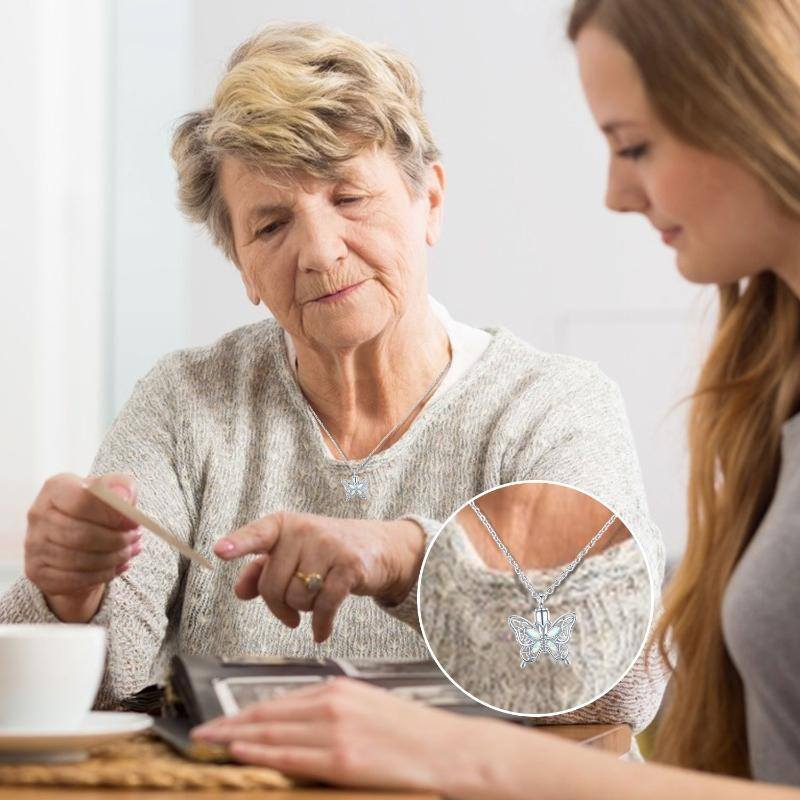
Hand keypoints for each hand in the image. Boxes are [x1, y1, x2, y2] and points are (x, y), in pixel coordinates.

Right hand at [24, 473, 142, 621]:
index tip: (134, 521)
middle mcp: (38, 514)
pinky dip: (102, 575)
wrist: (74, 536)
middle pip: (82, 534)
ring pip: (80, 560)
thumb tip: (125, 497)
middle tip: (134, 539)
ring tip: (128, 551)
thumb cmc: (95, 509)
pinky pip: (74, 579)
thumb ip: (121, 488)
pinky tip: (116, 566)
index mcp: (56, 488)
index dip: (112, 514)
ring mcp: (34, 544)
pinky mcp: (37, 571)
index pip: (82, 501)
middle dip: (116, 540)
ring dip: (112, 558)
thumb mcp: (111, 491)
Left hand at [191, 678, 488, 792]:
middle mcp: (333, 705)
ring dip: (235, 738)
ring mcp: (336, 732)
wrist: (451, 751)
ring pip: (272, 733)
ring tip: (208, 744)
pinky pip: (291, 756)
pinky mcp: (342, 760)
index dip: (245, 713)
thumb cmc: (413, 733)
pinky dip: (261, 752)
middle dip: (230, 723)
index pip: (279, 701)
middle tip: (200, 733)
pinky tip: (239, 751)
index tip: (222, 720)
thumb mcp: (369, 708)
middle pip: (268, 713)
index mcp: (339, 690)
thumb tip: (299, 726)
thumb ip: (332, 713)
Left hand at [214, 512, 424, 641]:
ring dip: (304, 610)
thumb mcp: (292, 553)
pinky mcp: (350, 566)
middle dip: (279, 605)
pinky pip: (325, 606)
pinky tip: (321, 632)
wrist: (379, 547)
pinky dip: (321, 625)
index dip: (238, 544)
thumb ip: (261, 569)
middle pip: (272, 585)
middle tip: (291, 609)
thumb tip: (240, 590)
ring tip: (315, 599)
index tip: (219, 551)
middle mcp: (305, 530)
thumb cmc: (326, 551)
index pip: (257, 535)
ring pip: (297, 598)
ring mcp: (329, 546)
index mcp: (284, 524)